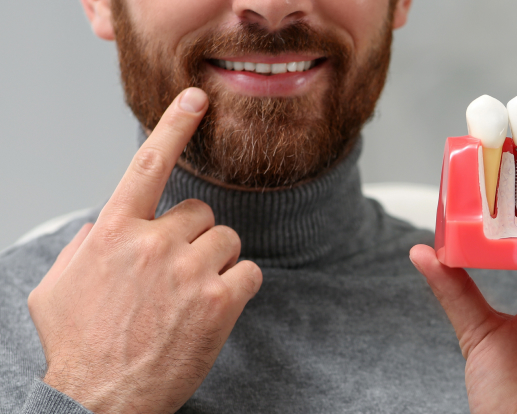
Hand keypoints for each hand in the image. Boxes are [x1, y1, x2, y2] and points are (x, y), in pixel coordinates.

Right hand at [27, 88, 262, 413]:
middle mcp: (152, 243)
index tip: (196, 100)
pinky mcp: (219, 300)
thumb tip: (102, 226)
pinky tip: (215, 308)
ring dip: (217, 263)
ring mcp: (189, 270)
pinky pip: (250, 271)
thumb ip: (82, 246)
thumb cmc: (78, 347)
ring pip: (227, 240)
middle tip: (177, 275)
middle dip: (194, 238)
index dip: (174, 126)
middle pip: (200, 213)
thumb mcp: (56, 288)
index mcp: (113, 233)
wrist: (98, 402)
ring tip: (192, 297)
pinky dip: (240, 287)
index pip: (147, 164)